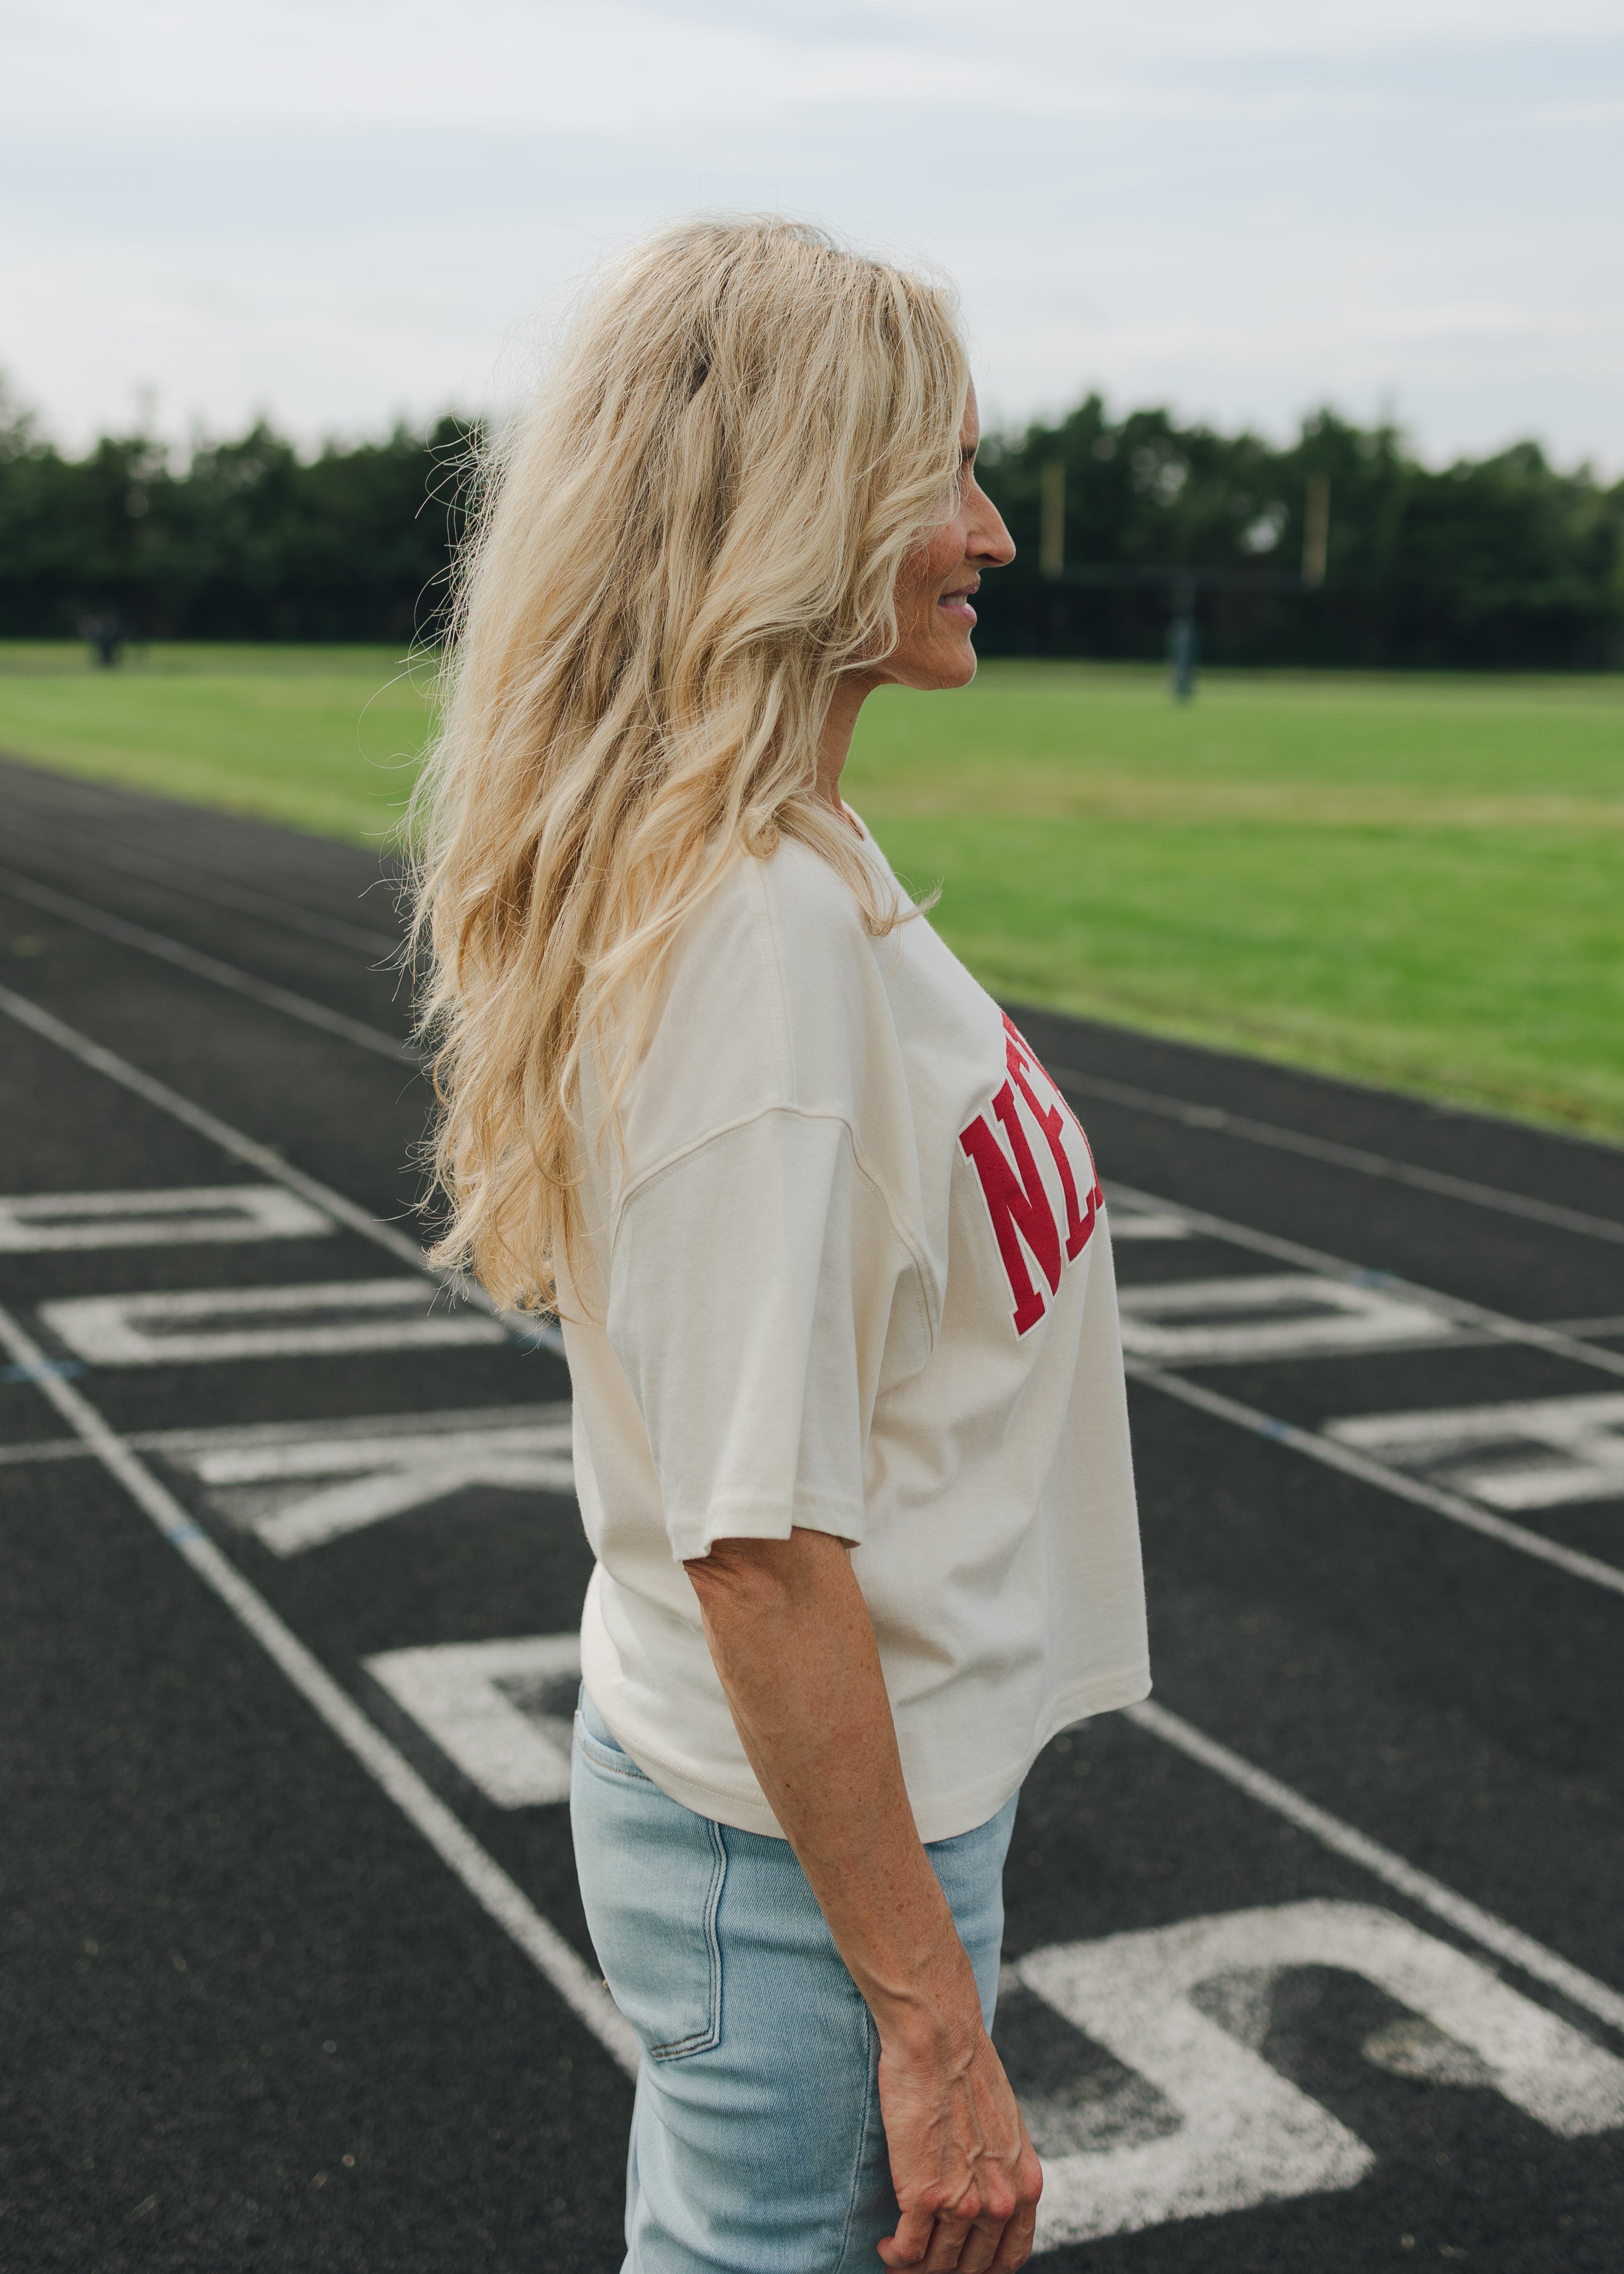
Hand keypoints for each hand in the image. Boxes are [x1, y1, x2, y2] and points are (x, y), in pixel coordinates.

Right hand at [875, 2019, 1042, 2271]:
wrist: (940, 2038)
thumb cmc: (965, 2067)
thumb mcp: (1005, 2124)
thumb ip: (1001, 2165)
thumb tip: (986, 2189)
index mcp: (1025, 2184)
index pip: (1011, 2256)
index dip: (984, 2269)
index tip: (961, 2264)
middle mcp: (1000, 2201)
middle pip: (972, 2267)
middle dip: (946, 2270)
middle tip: (924, 2262)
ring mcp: (962, 2203)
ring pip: (937, 2265)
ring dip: (915, 2268)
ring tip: (899, 2255)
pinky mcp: (923, 2196)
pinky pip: (908, 2250)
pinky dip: (895, 2256)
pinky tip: (886, 2245)